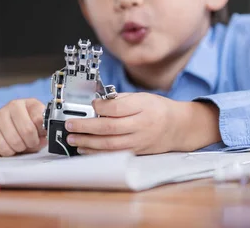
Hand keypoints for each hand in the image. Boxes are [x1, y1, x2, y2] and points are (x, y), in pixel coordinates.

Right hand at [0, 98, 47, 156]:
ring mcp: (0, 115)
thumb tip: (44, 140)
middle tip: (30, 143)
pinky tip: (10, 147)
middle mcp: (15, 105)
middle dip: (31, 142)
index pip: (40, 118)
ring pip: (15, 141)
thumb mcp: (37, 128)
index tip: (41, 135)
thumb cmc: (22, 129)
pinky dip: (9, 152)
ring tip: (20, 145)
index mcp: (30, 103)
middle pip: (28, 130)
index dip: (42, 132)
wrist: (0, 130)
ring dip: (20, 148)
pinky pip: (3, 147)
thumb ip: (43, 133)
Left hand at [64, 93, 219, 154]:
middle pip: (110, 128)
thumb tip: (96, 102)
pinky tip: (85, 149)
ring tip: (73, 139)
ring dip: (88, 143)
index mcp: (142, 107)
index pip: (117, 108)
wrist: (179, 127)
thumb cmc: (157, 108)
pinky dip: (97, 152)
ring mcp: (139, 141)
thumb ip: (119, 99)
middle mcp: (141, 125)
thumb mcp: (141, 97)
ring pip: (110, 145)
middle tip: (70, 125)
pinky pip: (114, 154)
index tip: (90, 104)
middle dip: (86, 127)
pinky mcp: (137, 152)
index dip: (100, 107)